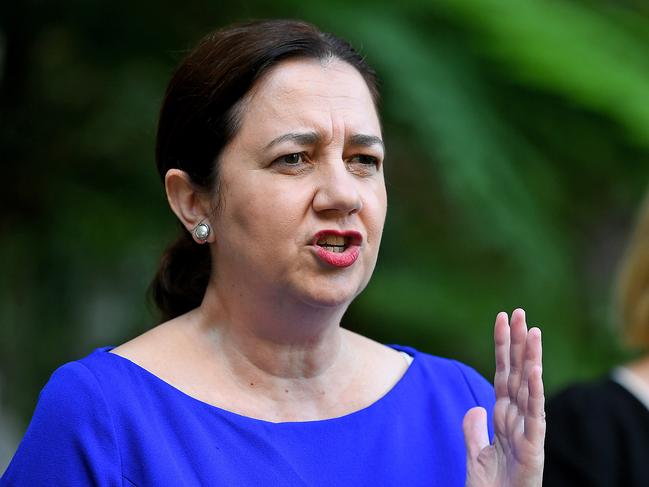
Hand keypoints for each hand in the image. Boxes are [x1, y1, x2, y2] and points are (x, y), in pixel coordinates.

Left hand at [463, 309, 544, 486]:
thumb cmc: (492, 486)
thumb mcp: (475, 454)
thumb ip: (473, 429)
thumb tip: (475, 407)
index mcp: (502, 415)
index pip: (502, 373)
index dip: (501, 346)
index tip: (501, 319)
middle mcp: (516, 416)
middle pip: (516, 372)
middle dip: (518, 342)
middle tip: (519, 311)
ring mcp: (527, 429)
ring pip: (528, 387)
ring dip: (530, 358)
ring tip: (533, 330)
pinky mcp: (533, 446)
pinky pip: (534, 414)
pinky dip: (534, 391)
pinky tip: (533, 369)